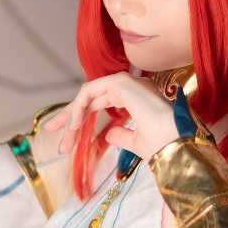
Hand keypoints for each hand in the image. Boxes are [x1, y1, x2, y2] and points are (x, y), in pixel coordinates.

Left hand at [44, 72, 178, 161]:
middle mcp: (131, 87)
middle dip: (69, 115)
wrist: (176, 143)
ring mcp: (126, 82)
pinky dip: (79, 106)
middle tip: (51, 130)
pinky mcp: (121, 82)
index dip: (79, 118)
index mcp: (136, 98)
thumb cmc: (164, 144)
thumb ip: (122, 136)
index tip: (63, 135)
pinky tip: (74, 125)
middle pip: (90, 98)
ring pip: (88, 94)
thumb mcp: (137, 143)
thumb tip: (109, 135)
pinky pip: (90, 91)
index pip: (99, 104)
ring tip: (64, 134)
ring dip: (72, 113)